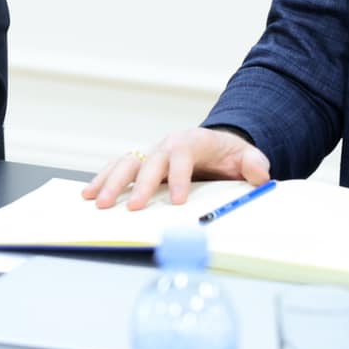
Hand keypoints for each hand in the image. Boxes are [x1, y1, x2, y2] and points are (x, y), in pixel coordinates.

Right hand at [80, 126, 272, 210]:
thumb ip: (255, 164)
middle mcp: (167, 144)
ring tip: (98, 202)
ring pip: (126, 163)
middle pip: (148, 160)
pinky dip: (102, 179)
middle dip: (138, 184)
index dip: (178, 177)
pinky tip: (89, 194)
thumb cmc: (229, 156)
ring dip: (111, 182)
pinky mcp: (141, 164)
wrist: (216, 147)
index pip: (182, 156)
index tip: (177, 201)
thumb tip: (259, 174)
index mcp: (193, 141)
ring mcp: (152, 153)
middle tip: (132, 208)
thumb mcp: (247, 157)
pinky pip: (118, 168)